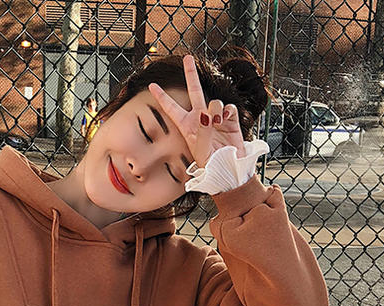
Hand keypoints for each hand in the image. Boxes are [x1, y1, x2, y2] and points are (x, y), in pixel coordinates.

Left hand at [148, 54, 246, 168]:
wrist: (229, 170)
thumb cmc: (211, 165)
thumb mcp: (200, 149)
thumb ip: (202, 129)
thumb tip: (208, 113)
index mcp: (186, 126)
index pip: (171, 108)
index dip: (162, 96)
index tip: (152, 85)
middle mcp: (200, 118)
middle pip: (194, 90)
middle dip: (191, 73)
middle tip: (188, 58)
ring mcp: (215, 117)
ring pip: (214, 102)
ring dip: (215, 111)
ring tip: (216, 125)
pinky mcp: (230, 119)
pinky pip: (229, 107)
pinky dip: (228, 113)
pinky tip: (226, 121)